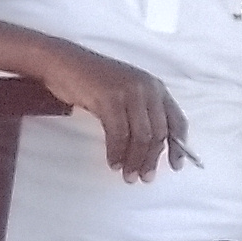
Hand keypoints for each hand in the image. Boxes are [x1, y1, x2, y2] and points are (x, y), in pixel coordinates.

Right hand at [41, 44, 191, 179]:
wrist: (63, 63)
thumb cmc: (91, 81)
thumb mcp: (124, 94)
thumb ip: (139, 112)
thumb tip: (149, 146)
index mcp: (155, 87)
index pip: (177, 120)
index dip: (178, 145)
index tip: (175, 166)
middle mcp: (148, 88)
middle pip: (159, 132)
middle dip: (152, 159)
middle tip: (144, 178)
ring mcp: (129, 92)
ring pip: (141, 136)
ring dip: (134, 160)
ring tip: (127, 176)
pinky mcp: (110, 98)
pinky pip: (118, 133)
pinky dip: (116, 152)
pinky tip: (112, 163)